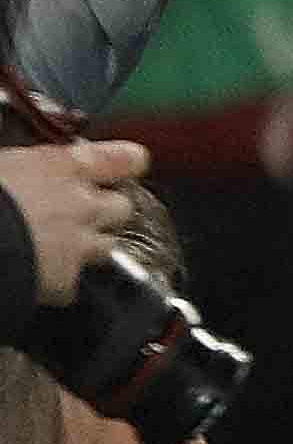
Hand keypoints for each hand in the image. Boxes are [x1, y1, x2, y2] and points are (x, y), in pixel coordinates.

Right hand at [7, 137, 138, 309]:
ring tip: (62, 249)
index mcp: (62, 166)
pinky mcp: (68, 279)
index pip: (122, 159)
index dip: (128, 162)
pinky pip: (73, 284)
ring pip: (109, 247)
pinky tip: (41, 278)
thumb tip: (23, 171)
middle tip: (82, 213)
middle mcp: (81, 203)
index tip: (129, 163)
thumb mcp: (4, 164)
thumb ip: (28, 167)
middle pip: (122, 207)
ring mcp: (80, 244)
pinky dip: (61, 284)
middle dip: (108, 211)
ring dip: (93, 249)